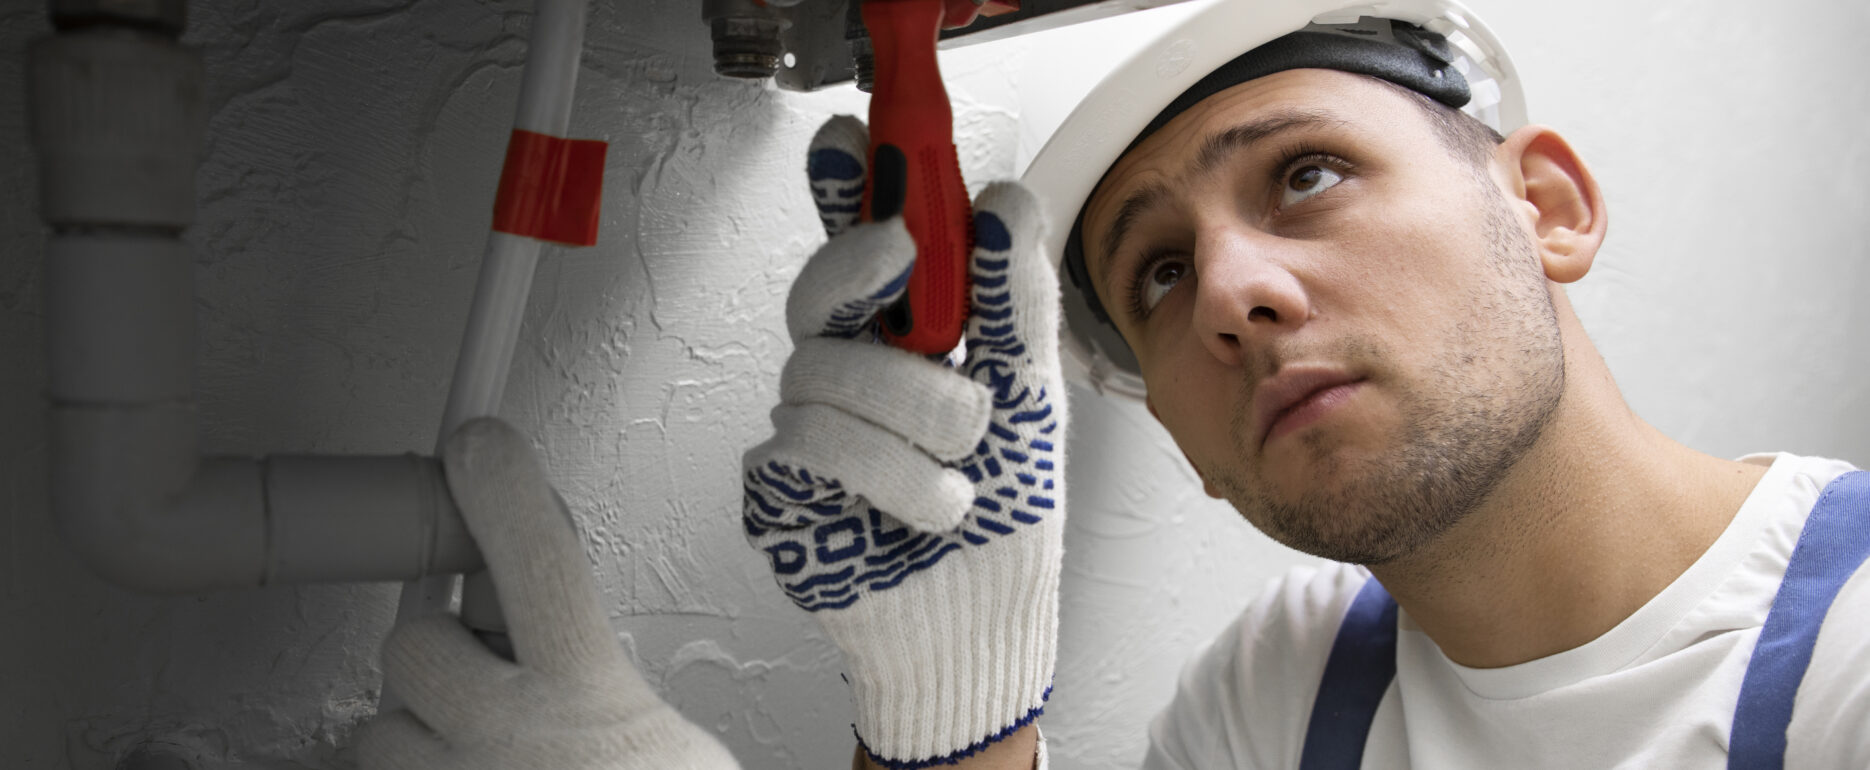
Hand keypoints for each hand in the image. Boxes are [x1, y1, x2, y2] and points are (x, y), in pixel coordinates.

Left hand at [358, 418, 739, 769]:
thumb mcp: (681, 752)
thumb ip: (613, 678)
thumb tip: (559, 624)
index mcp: (592, 703)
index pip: (539, 562)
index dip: (504, 491)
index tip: (481, 444)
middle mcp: (509, 740)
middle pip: (416, 644)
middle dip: (439, 655)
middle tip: (482, 684)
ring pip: (382, 726)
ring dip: (421, 736)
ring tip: (480, 760)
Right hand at [743, 115, 1064, 767]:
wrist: (983, 625)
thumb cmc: (1004, 514)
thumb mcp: (1031, 395)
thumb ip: (1012, 302)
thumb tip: (1005, 205)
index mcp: (902, 338)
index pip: (858, 244)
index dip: (845, 190)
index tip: (853, 142)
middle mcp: (846, 373)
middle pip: (820, 291)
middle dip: (868, 277)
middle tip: (903, 260)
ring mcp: (804, 428)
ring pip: (823, 372)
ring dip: (915, 420)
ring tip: (961, 469)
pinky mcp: (777, 489)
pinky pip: (810, 445)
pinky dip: (890, 478)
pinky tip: (925, 508)